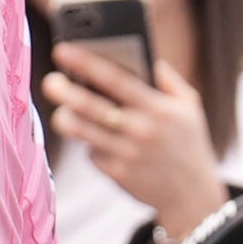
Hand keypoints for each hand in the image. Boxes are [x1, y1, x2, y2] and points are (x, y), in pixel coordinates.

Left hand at [41, 41, 223, 235]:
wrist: (192, 193)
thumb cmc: (188, 140)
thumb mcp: (189, 104)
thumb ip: (166, 76)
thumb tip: (139, 50)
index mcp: (158, 107)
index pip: (116, 79)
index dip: (86, 63)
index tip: (62, 50)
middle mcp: (140, 130)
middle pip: (90, 106)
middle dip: (65, 91)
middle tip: (49, 81)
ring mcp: (127, 154)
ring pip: (82, 131)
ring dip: (66, 119)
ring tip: (62, 111)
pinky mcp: (116, 174)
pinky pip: (91, 153)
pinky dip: (91, 144)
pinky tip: (100, 141)